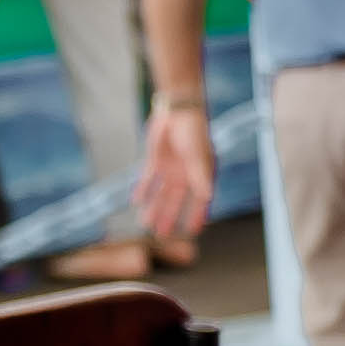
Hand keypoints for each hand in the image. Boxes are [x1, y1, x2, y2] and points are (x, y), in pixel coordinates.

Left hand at [137, 104, 216, 253]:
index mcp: (201, 175)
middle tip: (161, 234)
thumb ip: (201, 176)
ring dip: (155, 207)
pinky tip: (136, 202)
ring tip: (146, 223)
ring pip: (161, 193)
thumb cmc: (194, 131)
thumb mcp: (198, 156)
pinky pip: (148, 179)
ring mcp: (171, 169)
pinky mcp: (156, 161)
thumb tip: (208, 197)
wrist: (177, 110)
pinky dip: (143, 190)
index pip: (199, 201)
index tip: (191, 232)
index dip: (196, 215)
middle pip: (177, 201)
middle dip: (169, 216)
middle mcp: (187, 175)